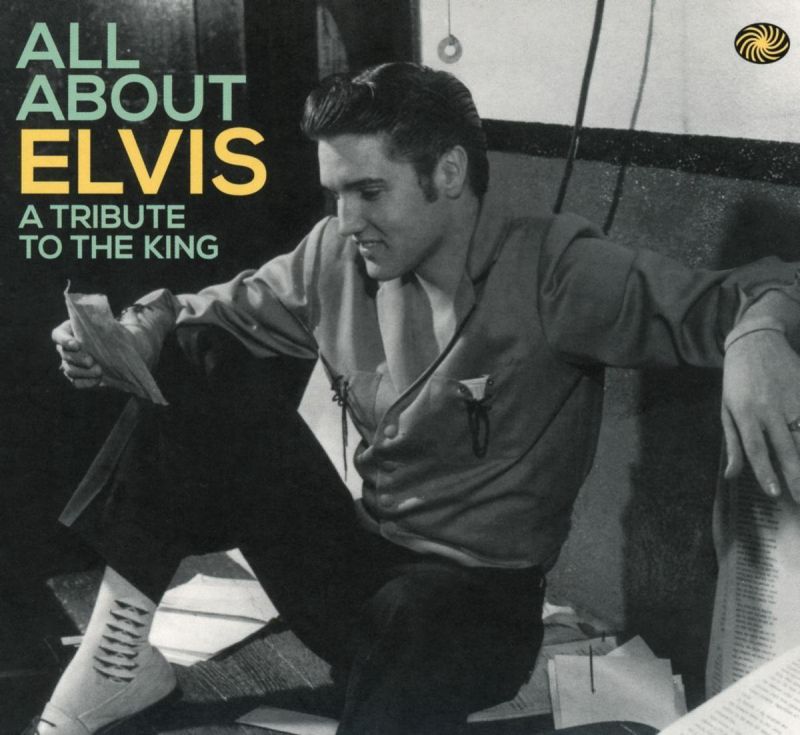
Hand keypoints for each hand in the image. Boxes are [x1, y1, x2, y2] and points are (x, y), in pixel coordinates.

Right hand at [52, 320, 104, 388]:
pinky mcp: (77, 376)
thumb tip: (110, 318)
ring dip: (84, 372)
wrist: (113, 347)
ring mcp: (69, 363)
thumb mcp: (104, 324)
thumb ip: (102, 321)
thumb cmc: (108, 330)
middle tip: (91, 361)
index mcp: (67, 332)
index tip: (77, 345)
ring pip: (69, 370)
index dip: (65, 341)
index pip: (58, 336)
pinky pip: (77, 382)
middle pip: (65, 355)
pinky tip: (98, 379)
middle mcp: (64, 348)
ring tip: (99, 371)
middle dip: (78, 359)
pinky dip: (87, 382)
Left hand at [722, 330, 799, 501]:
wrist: (756, 342)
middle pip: (785, 447)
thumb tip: (730, 475)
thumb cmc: (737, 381)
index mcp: (745, 413)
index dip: (765, 472)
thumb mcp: (726, 409)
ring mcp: (791, 400)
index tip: (775, 494)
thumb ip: (732, 443)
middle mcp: (769, 408)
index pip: (756, 449)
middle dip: (795, 476)